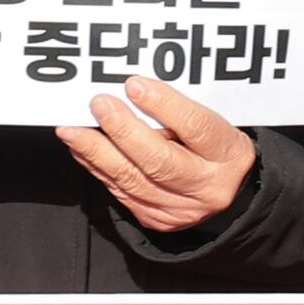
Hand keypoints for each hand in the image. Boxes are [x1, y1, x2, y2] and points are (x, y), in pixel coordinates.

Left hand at [61, 75, 257, 235]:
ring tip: (72, 129)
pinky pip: (120, 192)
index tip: (135, 85)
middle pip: (159, 160)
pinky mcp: (157, 219)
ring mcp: (180, 208)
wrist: (231, 193)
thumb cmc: (217, 148)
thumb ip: (180, 112)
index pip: (195, 128)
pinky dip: (98, 168)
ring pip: (131, 180)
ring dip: (96, 151)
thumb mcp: (216, 124)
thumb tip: (134, 92)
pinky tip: (83, 149)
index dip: (163, 105)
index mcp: (229, 154)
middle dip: (123, 130)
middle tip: (99, 105)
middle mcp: (207, 186)